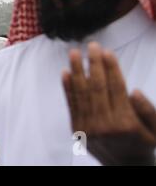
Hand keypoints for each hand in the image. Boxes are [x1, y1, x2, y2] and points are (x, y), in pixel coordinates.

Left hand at [63, 42, 155, 165]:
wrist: (125, 168)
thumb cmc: (144, 144)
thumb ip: (148, 111)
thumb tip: (134, 91)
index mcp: (125, 124)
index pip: (116, 88)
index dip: (111, 68)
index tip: (107, 51)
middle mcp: (104, 125)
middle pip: (97, 87)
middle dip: (94, 64)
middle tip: (91, 45)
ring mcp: (88, 128)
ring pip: (81, 93)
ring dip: (77, 70)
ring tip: (74, 52)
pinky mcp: (77, 129)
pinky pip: (71, 104)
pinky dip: (67, 87)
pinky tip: (65, 72)